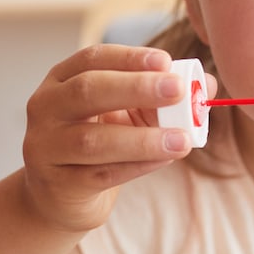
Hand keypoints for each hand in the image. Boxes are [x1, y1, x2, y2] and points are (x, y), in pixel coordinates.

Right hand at [20, 44, 208, 232]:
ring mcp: (46, 147)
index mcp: (62, 79)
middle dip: (136, 88)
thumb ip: (164, 97)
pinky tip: (165, 159)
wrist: (64, 195)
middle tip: (178, 90)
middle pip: (87, 91)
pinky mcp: (58, 184)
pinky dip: (137, 166)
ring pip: (92, 140)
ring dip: (142, 138)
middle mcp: (46, 108)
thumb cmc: (102, 141)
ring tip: (182, 139)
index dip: (129, 58)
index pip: (92, 58)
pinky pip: (101, 174)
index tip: (166, 61)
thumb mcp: (129, 113)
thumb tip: (208, 84)